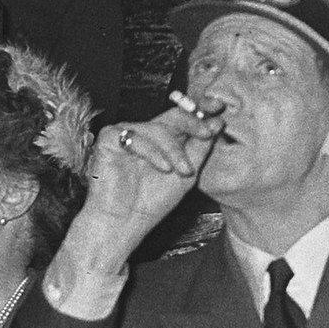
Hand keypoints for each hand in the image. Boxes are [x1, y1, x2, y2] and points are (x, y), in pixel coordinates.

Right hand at [53, 99, 225, 288]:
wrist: (125, 221)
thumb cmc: (154, 200)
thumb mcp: (187, 175)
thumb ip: (200, 149)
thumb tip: (217, 123)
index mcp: (166, 139)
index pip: (184, 117)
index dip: (201, 109)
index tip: (219, 106)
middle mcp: (147, 133)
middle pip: (172, 116)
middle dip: (193, 121)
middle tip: (208, 132)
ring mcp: (128, 134)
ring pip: (157, 128)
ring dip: (174, 150)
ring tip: (183, 171)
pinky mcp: (109, 139)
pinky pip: (135, 136)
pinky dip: (152, 152)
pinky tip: (163, 168)